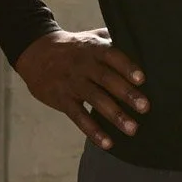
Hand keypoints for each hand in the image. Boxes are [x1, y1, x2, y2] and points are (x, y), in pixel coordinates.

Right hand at [14, 28, 148, 151]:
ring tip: (132, 129)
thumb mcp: (92, 37)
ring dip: (114, 115)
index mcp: (93, 48)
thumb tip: (145, 46)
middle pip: (106, 79)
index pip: (112, 55)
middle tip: (145, 107)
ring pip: (95, 99)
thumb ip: (114, 40)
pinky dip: (93, 131)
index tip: (142, 79)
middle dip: (126, 93)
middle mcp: (83, 65)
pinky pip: (78, 117)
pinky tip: (108, 143)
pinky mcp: (62, 99)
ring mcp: (72, 83)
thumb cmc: (74, 47)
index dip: (126, 66)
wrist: (36, 53)